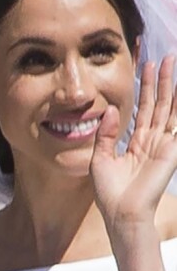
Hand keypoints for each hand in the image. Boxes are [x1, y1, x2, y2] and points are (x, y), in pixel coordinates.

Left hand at [90, 56, 176, 230]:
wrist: (121, 213)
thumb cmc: (110, 192)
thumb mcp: (101, 158)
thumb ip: (106, 134)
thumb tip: (110, 109)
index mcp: (135, 141)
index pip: (141, 108)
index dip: (143, 88)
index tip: (144, 66)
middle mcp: (152, 140)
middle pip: (158, 103)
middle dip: (160, 80)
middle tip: (163, 57)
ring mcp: (163, 144)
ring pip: (168, 108)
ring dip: (170, 86)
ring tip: (170, 63)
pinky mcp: (170, 151)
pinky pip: (176, 124)